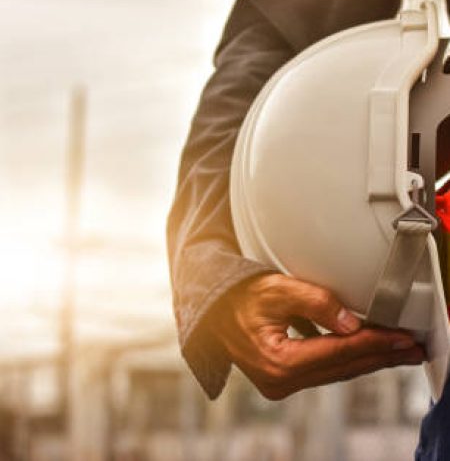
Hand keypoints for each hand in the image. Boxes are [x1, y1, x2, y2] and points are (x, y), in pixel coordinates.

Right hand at [209, 273, 425, 399]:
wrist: (214, 311)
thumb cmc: (239, 298)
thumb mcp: (276, 289)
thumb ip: (315, 303)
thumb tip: (350, 324)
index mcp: (278, 361)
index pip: (337, 352)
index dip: (373, 344)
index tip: (401, 338)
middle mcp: (280, 380)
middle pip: (341, 368)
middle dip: (379, 356)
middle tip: (411, 348)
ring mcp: (281, 384)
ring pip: (335, 372)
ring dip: (367, 360)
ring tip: (397, 352)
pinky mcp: (283, 379)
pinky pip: (324, 371)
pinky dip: (347, 360)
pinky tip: (365, 352)